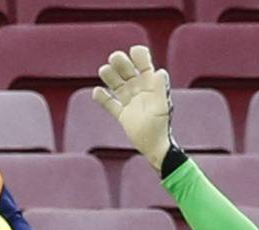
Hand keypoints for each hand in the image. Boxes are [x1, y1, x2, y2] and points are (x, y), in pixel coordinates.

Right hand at [92, 45, 173, 170]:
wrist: (154, 147)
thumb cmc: (161, 126)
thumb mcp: (162, 106)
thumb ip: (160, 89)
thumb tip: (160, 71)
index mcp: (150, 85)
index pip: (144, 64)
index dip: (138, 55)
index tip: (133, 52)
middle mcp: (139, 90)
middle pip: (126, 70)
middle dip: (119, 62)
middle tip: (114, 60)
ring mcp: (129, 101)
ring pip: (115, 83)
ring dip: (108, 75)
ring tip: (104, 72)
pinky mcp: (122, 114)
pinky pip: (109, 103)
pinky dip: (101, 97)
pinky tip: (97, 92)